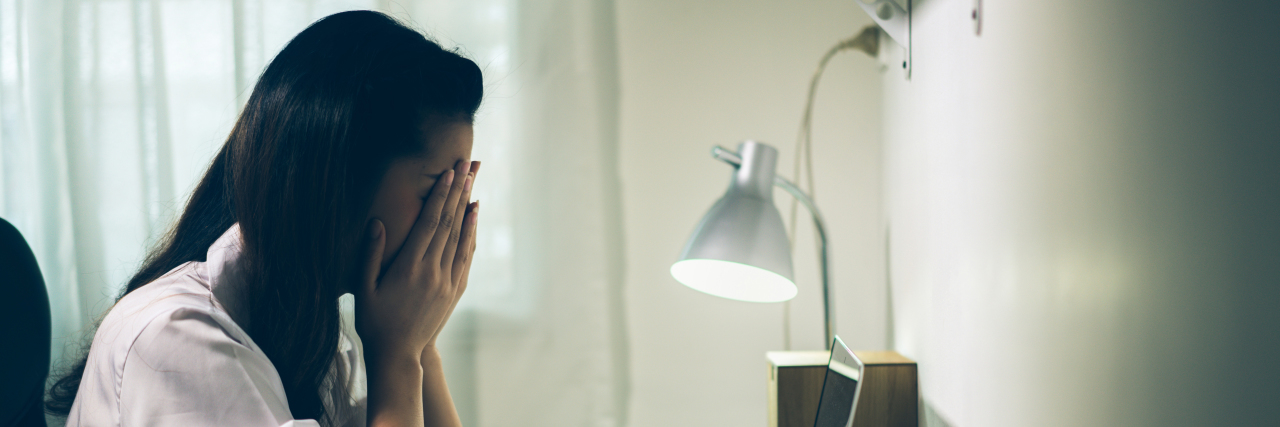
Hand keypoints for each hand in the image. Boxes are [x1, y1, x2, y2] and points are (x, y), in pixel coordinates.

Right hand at [357, 159, 479, 361]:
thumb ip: (370, 254)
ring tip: (474, 182)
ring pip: (461, 237)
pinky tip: (474, 216)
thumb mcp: (364, 288)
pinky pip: (467, 255)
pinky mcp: (455, 290)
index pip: (430, 223)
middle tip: (468, 165)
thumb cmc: (374, 321)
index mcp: (410, 267)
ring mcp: (447, 281)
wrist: (399, 354)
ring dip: (468, 207)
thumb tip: (377, 222)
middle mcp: (433, 271)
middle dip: (459, 191)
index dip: (440, 196)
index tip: (448, 173)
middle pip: (450, 223)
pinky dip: (472, 233)